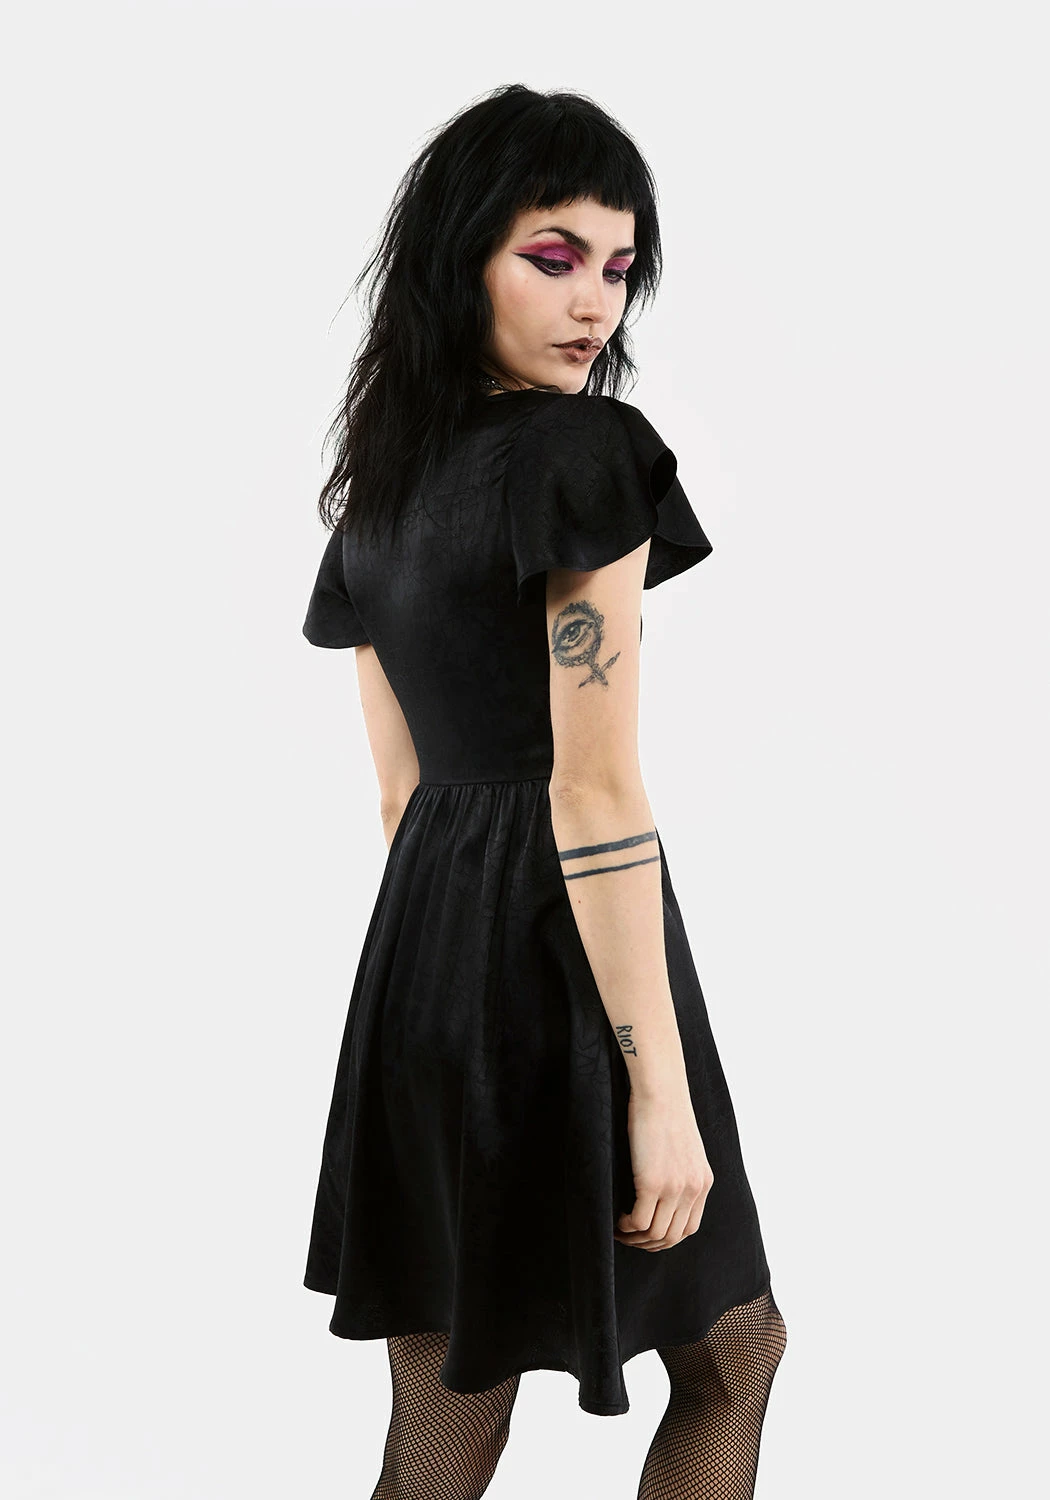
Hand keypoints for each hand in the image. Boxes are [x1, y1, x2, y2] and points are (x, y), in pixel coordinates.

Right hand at [612, 1085, 713, 1250]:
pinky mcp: (652, 1183)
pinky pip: (638, 1220)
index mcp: (703, 1182)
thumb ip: (681, 1172)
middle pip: (671, 1236)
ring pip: (654, 1233)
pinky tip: (617, 1218)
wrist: (661, 1091)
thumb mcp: (684, 1148)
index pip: (689, 1228)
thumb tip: (662, 1191)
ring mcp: (674, 1188)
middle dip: (648, 1244)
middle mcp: (693, 1190)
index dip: (666, 1238)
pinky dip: (625, 1226)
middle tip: (629, 1237)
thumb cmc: (666, 1112)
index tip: (647, 1234)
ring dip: (634, 1237)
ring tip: (619, 1230)